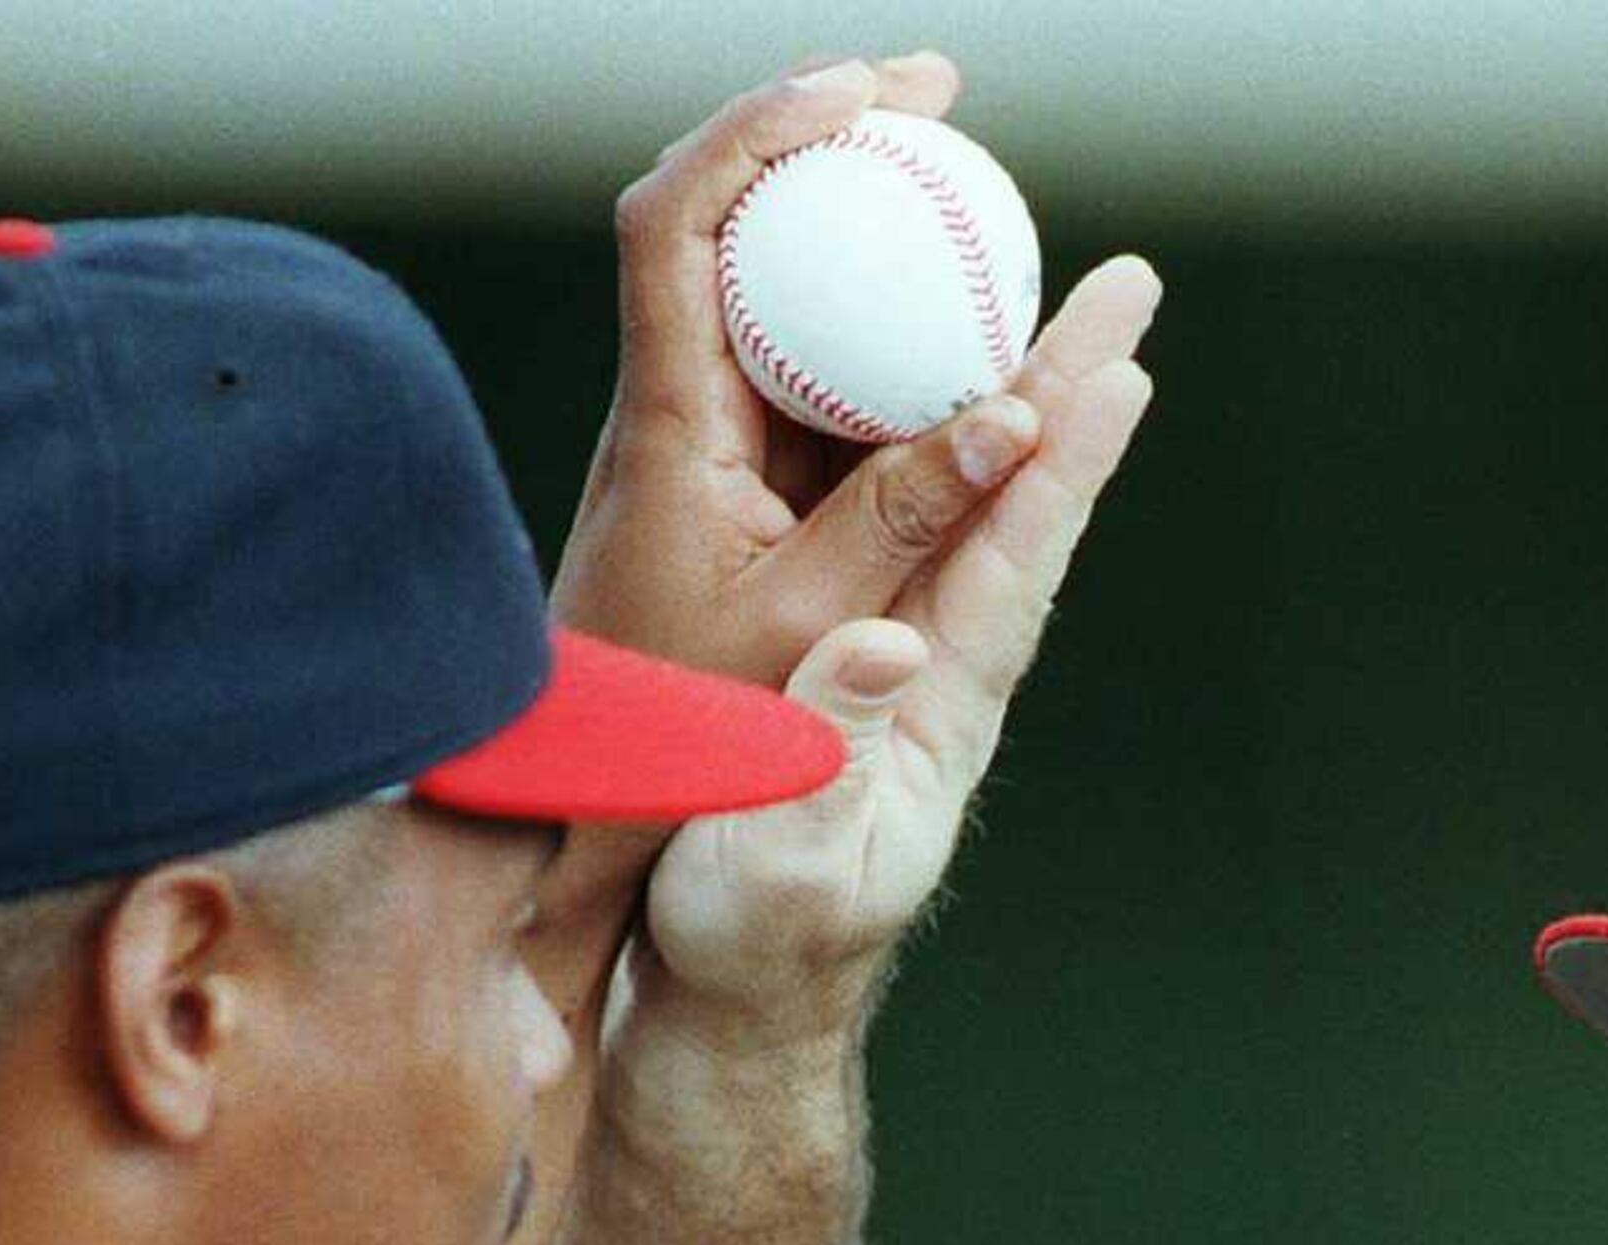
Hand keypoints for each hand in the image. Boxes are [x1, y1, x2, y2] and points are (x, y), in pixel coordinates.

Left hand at [552, 52, 1144, 689]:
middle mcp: (674, 402)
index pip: (677, 227)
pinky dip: (870, 311)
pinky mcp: (734, 468)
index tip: (855, 96)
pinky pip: (806, 358)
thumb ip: (903, 524)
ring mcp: (704, 430)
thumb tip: (1016, 422)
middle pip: (726, 216)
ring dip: (853, 211)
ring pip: (770, 281)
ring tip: (952, 159)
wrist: (592, 790)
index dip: (755, 135)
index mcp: (668, 425)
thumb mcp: (805, 630)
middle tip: (934, 91)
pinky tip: (945, 302)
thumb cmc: (681, 726)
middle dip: (824, 131)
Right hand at [636, 259, 1156, 1047]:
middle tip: (1127, 286)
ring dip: (1008, 402)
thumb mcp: (781, 865)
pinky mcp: (844, 661)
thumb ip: (826, 764)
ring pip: (959, 509)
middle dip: (1067, 397)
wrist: (726, 999)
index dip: (1059, 476)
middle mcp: (932, 676)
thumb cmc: (751, 950)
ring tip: (1052, 296)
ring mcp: (893, 665)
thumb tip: (883, 647)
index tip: (1117, 377)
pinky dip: (924, 449)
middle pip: (1012, 515)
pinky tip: (925, 388)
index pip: (1010, 575)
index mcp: (933, 720)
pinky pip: (895, 529)